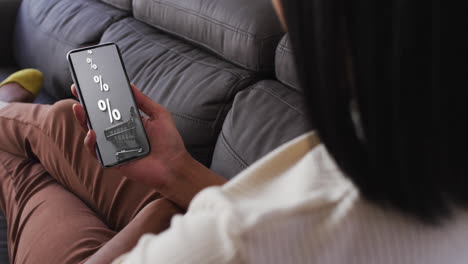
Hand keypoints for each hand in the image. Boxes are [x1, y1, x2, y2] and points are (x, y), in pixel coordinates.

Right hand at [71, 84, 188, 189]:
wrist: (174, 166)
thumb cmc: (170, 142)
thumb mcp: (159, 115)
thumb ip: (144, 101)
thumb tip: (130, 85)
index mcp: (129, 122)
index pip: (110, 108)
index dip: (99, 97)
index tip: (89, 84)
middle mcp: (120, 133)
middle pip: (97, 119)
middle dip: (85, 105)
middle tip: (77, 91)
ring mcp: (114, 147)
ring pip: (92, 133)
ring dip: (83, 121)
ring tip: (79, 108)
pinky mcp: (112, 161)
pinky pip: (96, 152)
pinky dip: (91, 142)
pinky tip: (92, 132)